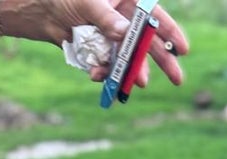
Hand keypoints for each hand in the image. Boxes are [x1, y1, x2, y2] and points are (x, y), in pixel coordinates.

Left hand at [2, 0, 187, 86]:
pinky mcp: (102, 54)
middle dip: (163, 62)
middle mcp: (125, 22)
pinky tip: (98, 76)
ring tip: (135, 83)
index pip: (154, 16)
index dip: (170, 32)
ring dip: (133, 72)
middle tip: (177, 80)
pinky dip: (105, 75)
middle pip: (149, 43)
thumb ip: (107, 18)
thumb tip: (124, 34)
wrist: (44, 12)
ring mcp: (114, 40)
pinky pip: (109, 68)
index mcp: (127, 1)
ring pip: (130, 60)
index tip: (182, 49)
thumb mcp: (88, 2)